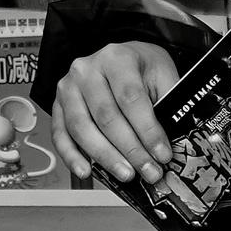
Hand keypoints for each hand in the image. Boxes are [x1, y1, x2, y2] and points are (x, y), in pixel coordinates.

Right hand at [51, 41, 178, 184]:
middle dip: (131, 150)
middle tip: (149, 170)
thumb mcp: (163, 76)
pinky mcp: (58, 106)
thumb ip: (167, 105)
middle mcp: (87, 71)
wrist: (121, 56)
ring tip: (126, 174)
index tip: (162, 153)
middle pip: (107, 117)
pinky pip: (60, 135)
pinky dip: (71, 156)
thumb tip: (172, 142)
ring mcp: (69, 88)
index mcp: (117, 58)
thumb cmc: (141, 68)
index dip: (148, 130)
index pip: (131, 98)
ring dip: (105, 157)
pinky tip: (86, 171)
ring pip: (82, 128)